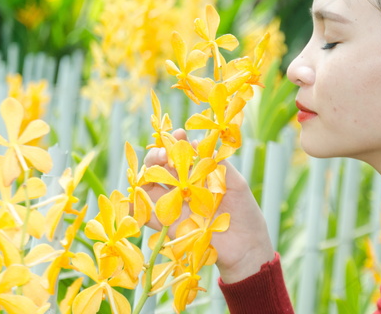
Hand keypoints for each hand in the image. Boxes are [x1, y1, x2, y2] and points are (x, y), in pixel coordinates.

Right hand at [142, 129, 275, 282]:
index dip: (178, 143)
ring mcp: (177, 206)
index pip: (184, 155)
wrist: (246, 247)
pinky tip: (134, 197)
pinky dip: (136, 207)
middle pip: (162, 167)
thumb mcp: (236, 183)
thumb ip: (218, 164)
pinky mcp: (171, 226)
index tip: (179, 134)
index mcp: (201, 175)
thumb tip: (197, 143)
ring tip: (154, 166)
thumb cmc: (245, 212)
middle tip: (163, 153)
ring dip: (147, 173)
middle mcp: (185, 188)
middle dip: (158, 155)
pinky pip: (149, 215)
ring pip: (151, 186)